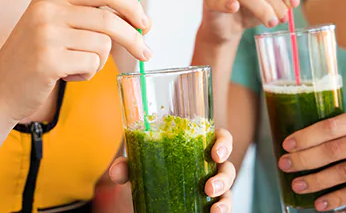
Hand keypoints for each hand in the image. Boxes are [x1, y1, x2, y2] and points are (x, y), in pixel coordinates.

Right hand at [0, 0, 151, 123]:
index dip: (131, 5)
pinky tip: (65, 75)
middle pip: (110, 18)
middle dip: (134, 38)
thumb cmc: (38, 58)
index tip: (146, 23)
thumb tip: (147, 23)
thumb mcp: (64, 28)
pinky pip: (92, 64)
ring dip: (99, 61)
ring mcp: (45, 32)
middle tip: (146, 54)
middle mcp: (47, 7)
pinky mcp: (48, 59)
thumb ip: (100, 20)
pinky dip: (87, 73)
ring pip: (103, 45)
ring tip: (76, 65)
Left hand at [109, 129, 235, 212]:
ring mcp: (212, 185)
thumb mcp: (142, 162)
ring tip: (214, 211)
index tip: (215, 154)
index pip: (222, 139)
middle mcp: (211, 165)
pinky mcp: (209, 203)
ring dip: (225, 201)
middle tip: (209, 188)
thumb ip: (129, 164)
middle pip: (227, 167)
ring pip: (228, 191)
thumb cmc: (155, 164)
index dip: (224, 144)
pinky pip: (221, 206)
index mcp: (201, 145)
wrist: (153, 187)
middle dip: (223, 178)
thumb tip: (117, 171)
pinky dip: (221, 211)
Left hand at [277, 106, 345, 210]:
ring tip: (298, 185)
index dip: (306, 137)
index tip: (287, 144)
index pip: (330, 126)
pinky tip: (320, 203)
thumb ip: (345, 123)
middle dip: (304, 160)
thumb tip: (303, 135)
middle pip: (333, 150)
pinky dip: (337, 198)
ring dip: (316, 181)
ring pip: (343, 173)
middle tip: (285, 165)